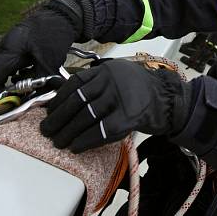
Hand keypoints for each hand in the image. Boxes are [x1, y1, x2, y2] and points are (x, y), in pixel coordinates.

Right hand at [0, 0, 81, 113]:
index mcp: (10, 49)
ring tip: (1, 103)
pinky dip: (15, 79)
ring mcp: (16, 46)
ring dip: (3, 87)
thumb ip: (42, 80)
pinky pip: (15, 66)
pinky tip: (20, 88)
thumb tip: (38, 97)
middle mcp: (9, 48)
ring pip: (5, 71)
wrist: (66, 13)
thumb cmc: (55, 32)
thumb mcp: (50, 59)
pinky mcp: (24, 47)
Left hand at [40, 59, 191, 152]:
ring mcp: (120, 98)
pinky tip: (76, 146)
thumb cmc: (142, 91)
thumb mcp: (120, 76)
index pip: (75, 82)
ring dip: (68, 132)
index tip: (49, 110)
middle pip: (77, 100)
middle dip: (58, 118)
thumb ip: (98, 83)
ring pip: (85, 116)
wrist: (170, 101)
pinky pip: (100, 131)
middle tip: (47, 129)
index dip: (58, 99)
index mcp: (107, 70)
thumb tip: (66, 99)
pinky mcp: (128, 117)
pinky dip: (85, 140)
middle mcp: (111, 80)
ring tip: (59, 141)